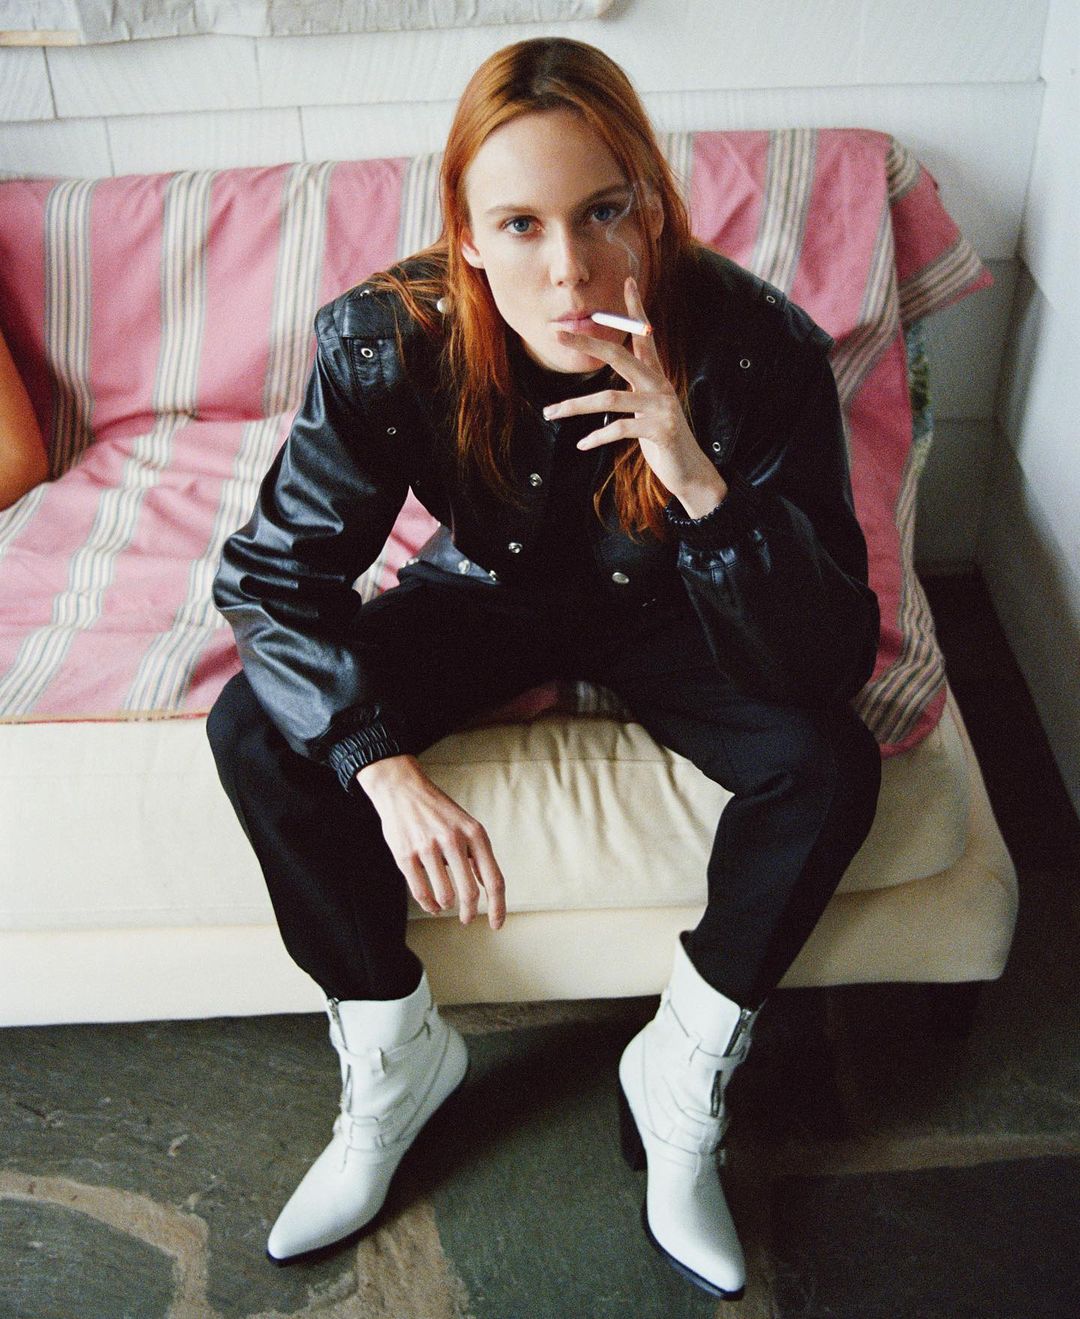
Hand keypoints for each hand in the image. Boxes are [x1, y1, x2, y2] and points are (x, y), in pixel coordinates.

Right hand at [356, 755, 505, 928]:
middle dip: (469, 912)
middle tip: (467, 919)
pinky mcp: (406, 855)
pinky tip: (432, 904)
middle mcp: (454, 840)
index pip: (494, 879)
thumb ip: (478, 855)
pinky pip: (421, 892)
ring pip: (445, 896)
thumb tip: (490, 887)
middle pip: (469, 893)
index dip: (498, 907)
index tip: (496, 925)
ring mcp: (428, 848)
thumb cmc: (438, 811)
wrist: (402, 789)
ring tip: (446, 904)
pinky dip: (429, 904)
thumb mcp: (467, 825)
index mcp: (475, 833)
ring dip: (447, 905)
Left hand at [544, 276, 727, 517]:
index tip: (628, 281)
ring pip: (610, 399)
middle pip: (619, 355)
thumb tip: (605, 394)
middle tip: (558, 334)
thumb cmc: (662, 439)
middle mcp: (659, 385)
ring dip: (575, 406)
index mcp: (655, 376)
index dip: (636, 309)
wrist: (689, 470)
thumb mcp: (647, 411)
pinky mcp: (659, 430)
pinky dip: (597, 437)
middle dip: (586, 343)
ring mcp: (660, 407)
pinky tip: (581, 444)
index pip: (644, 336)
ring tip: (550, 413)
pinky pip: (619, 429)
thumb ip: (632, 395)